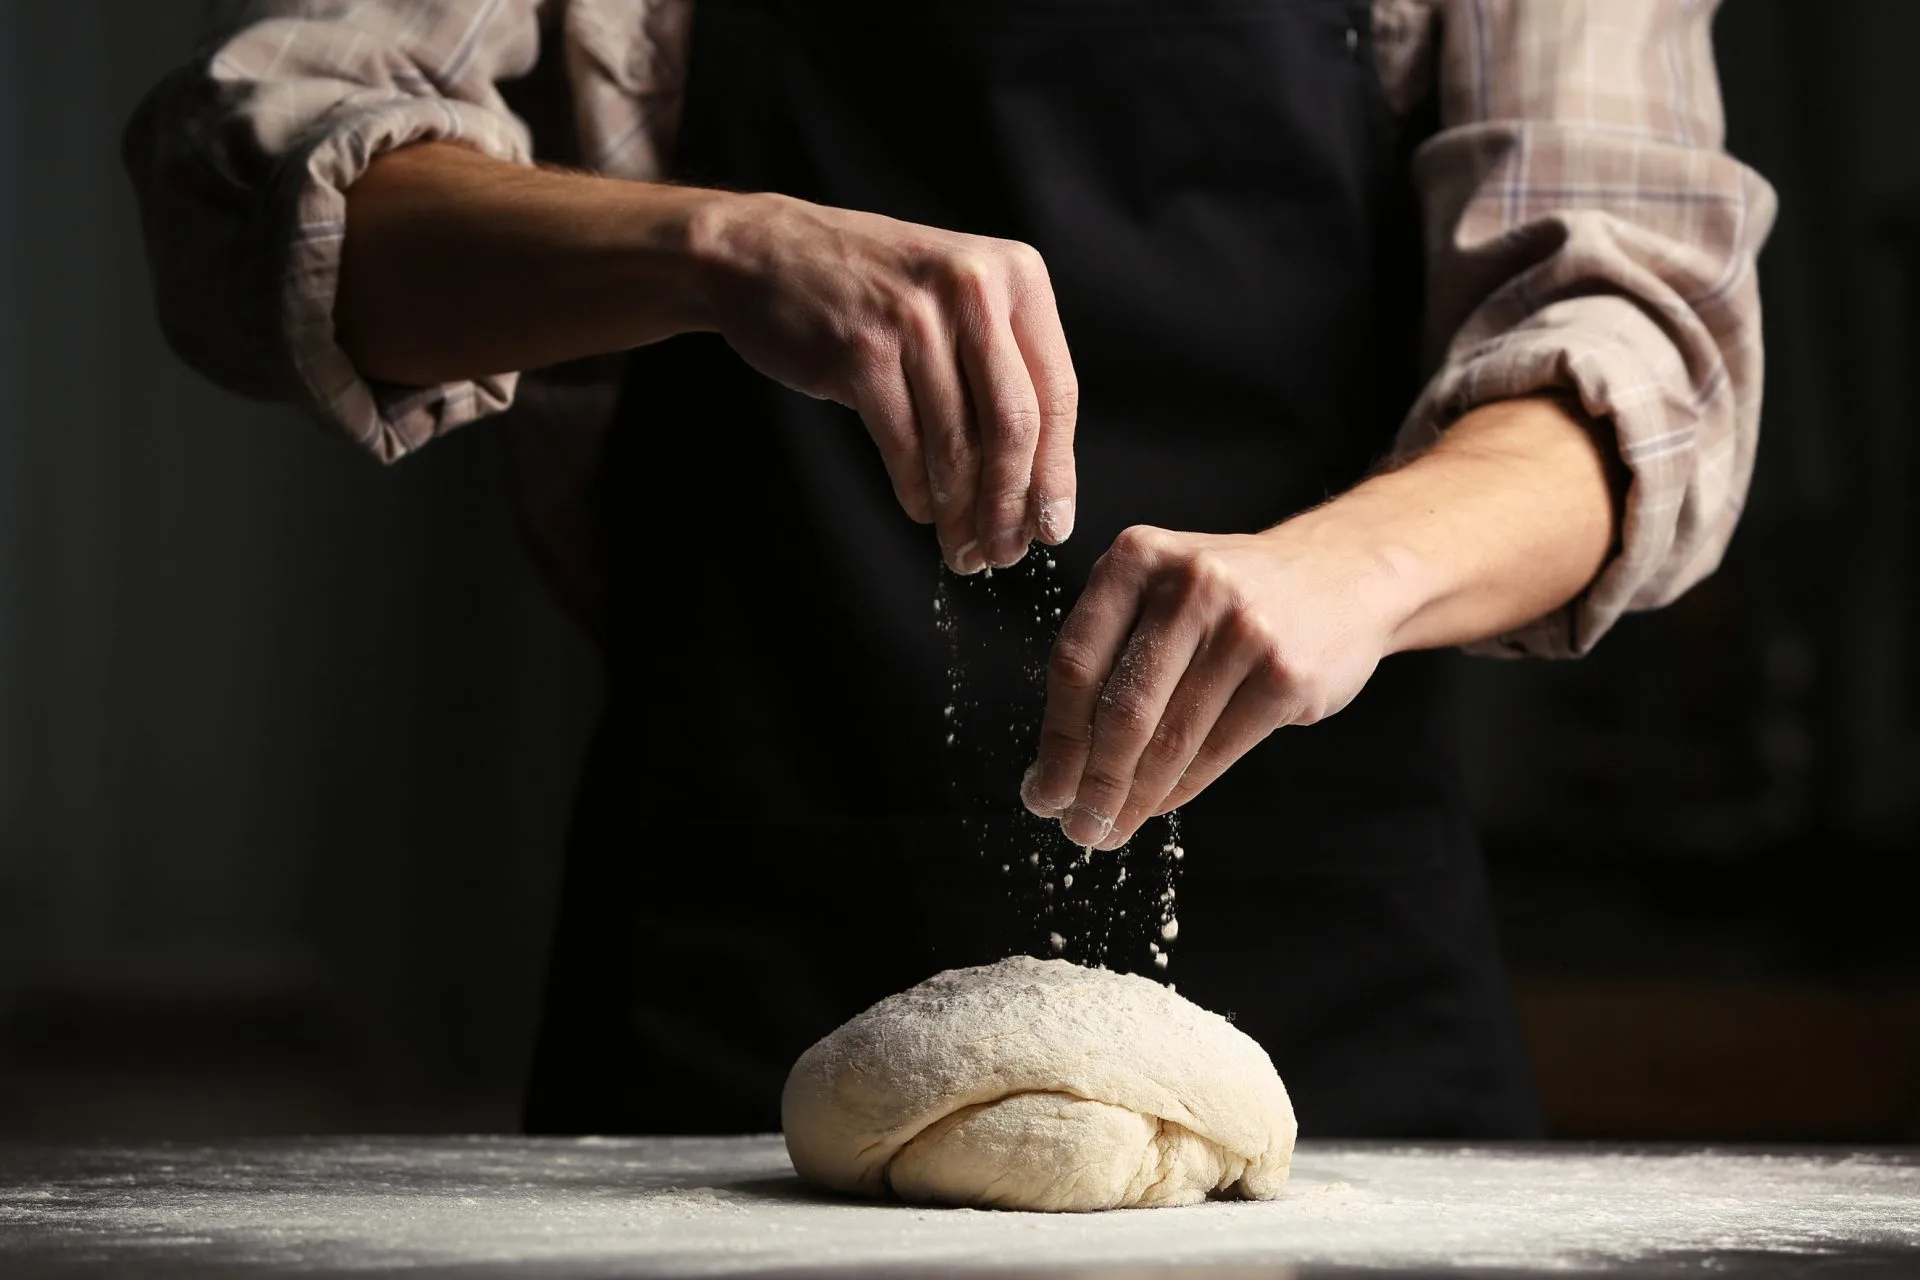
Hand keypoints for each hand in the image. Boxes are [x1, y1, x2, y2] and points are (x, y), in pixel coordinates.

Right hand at [691, 192, 1078, 571]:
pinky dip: (916, 491)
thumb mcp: (956, 300)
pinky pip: (904, 445)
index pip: (1057, 392)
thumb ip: (1002, 366)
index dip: (1056, 472)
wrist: (764, 253)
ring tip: (963, 548)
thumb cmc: (870, 289)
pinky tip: (922, 510)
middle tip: (1005, 552)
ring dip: (962, 511)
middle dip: (1011, 504)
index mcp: (1016, 273)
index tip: (1052, 527)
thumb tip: (1038, 483)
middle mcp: (972, 287)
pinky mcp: (861, 351)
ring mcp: (915, 318)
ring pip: (957, 444)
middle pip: (1015, 425)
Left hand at [1020, 521, 1403, 849]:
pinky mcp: (1284, 676)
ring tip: (1109, 831)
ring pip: (1169, 740)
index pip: (1076, 663)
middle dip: (1091, 783)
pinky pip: (1215, 752)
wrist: (1344, 575)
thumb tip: (1057, 762)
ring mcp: (1244, 629)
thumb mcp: (1161, 590)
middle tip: (1075, 827)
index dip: (1056, 739)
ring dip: (1132, 798)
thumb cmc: (1230, 597)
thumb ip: (1111, 652)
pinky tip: (1156, 807)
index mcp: (1138, 557)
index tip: (1041, 791)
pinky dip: (1178, 790)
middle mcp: (1189, 585)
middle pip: (1121, 709)